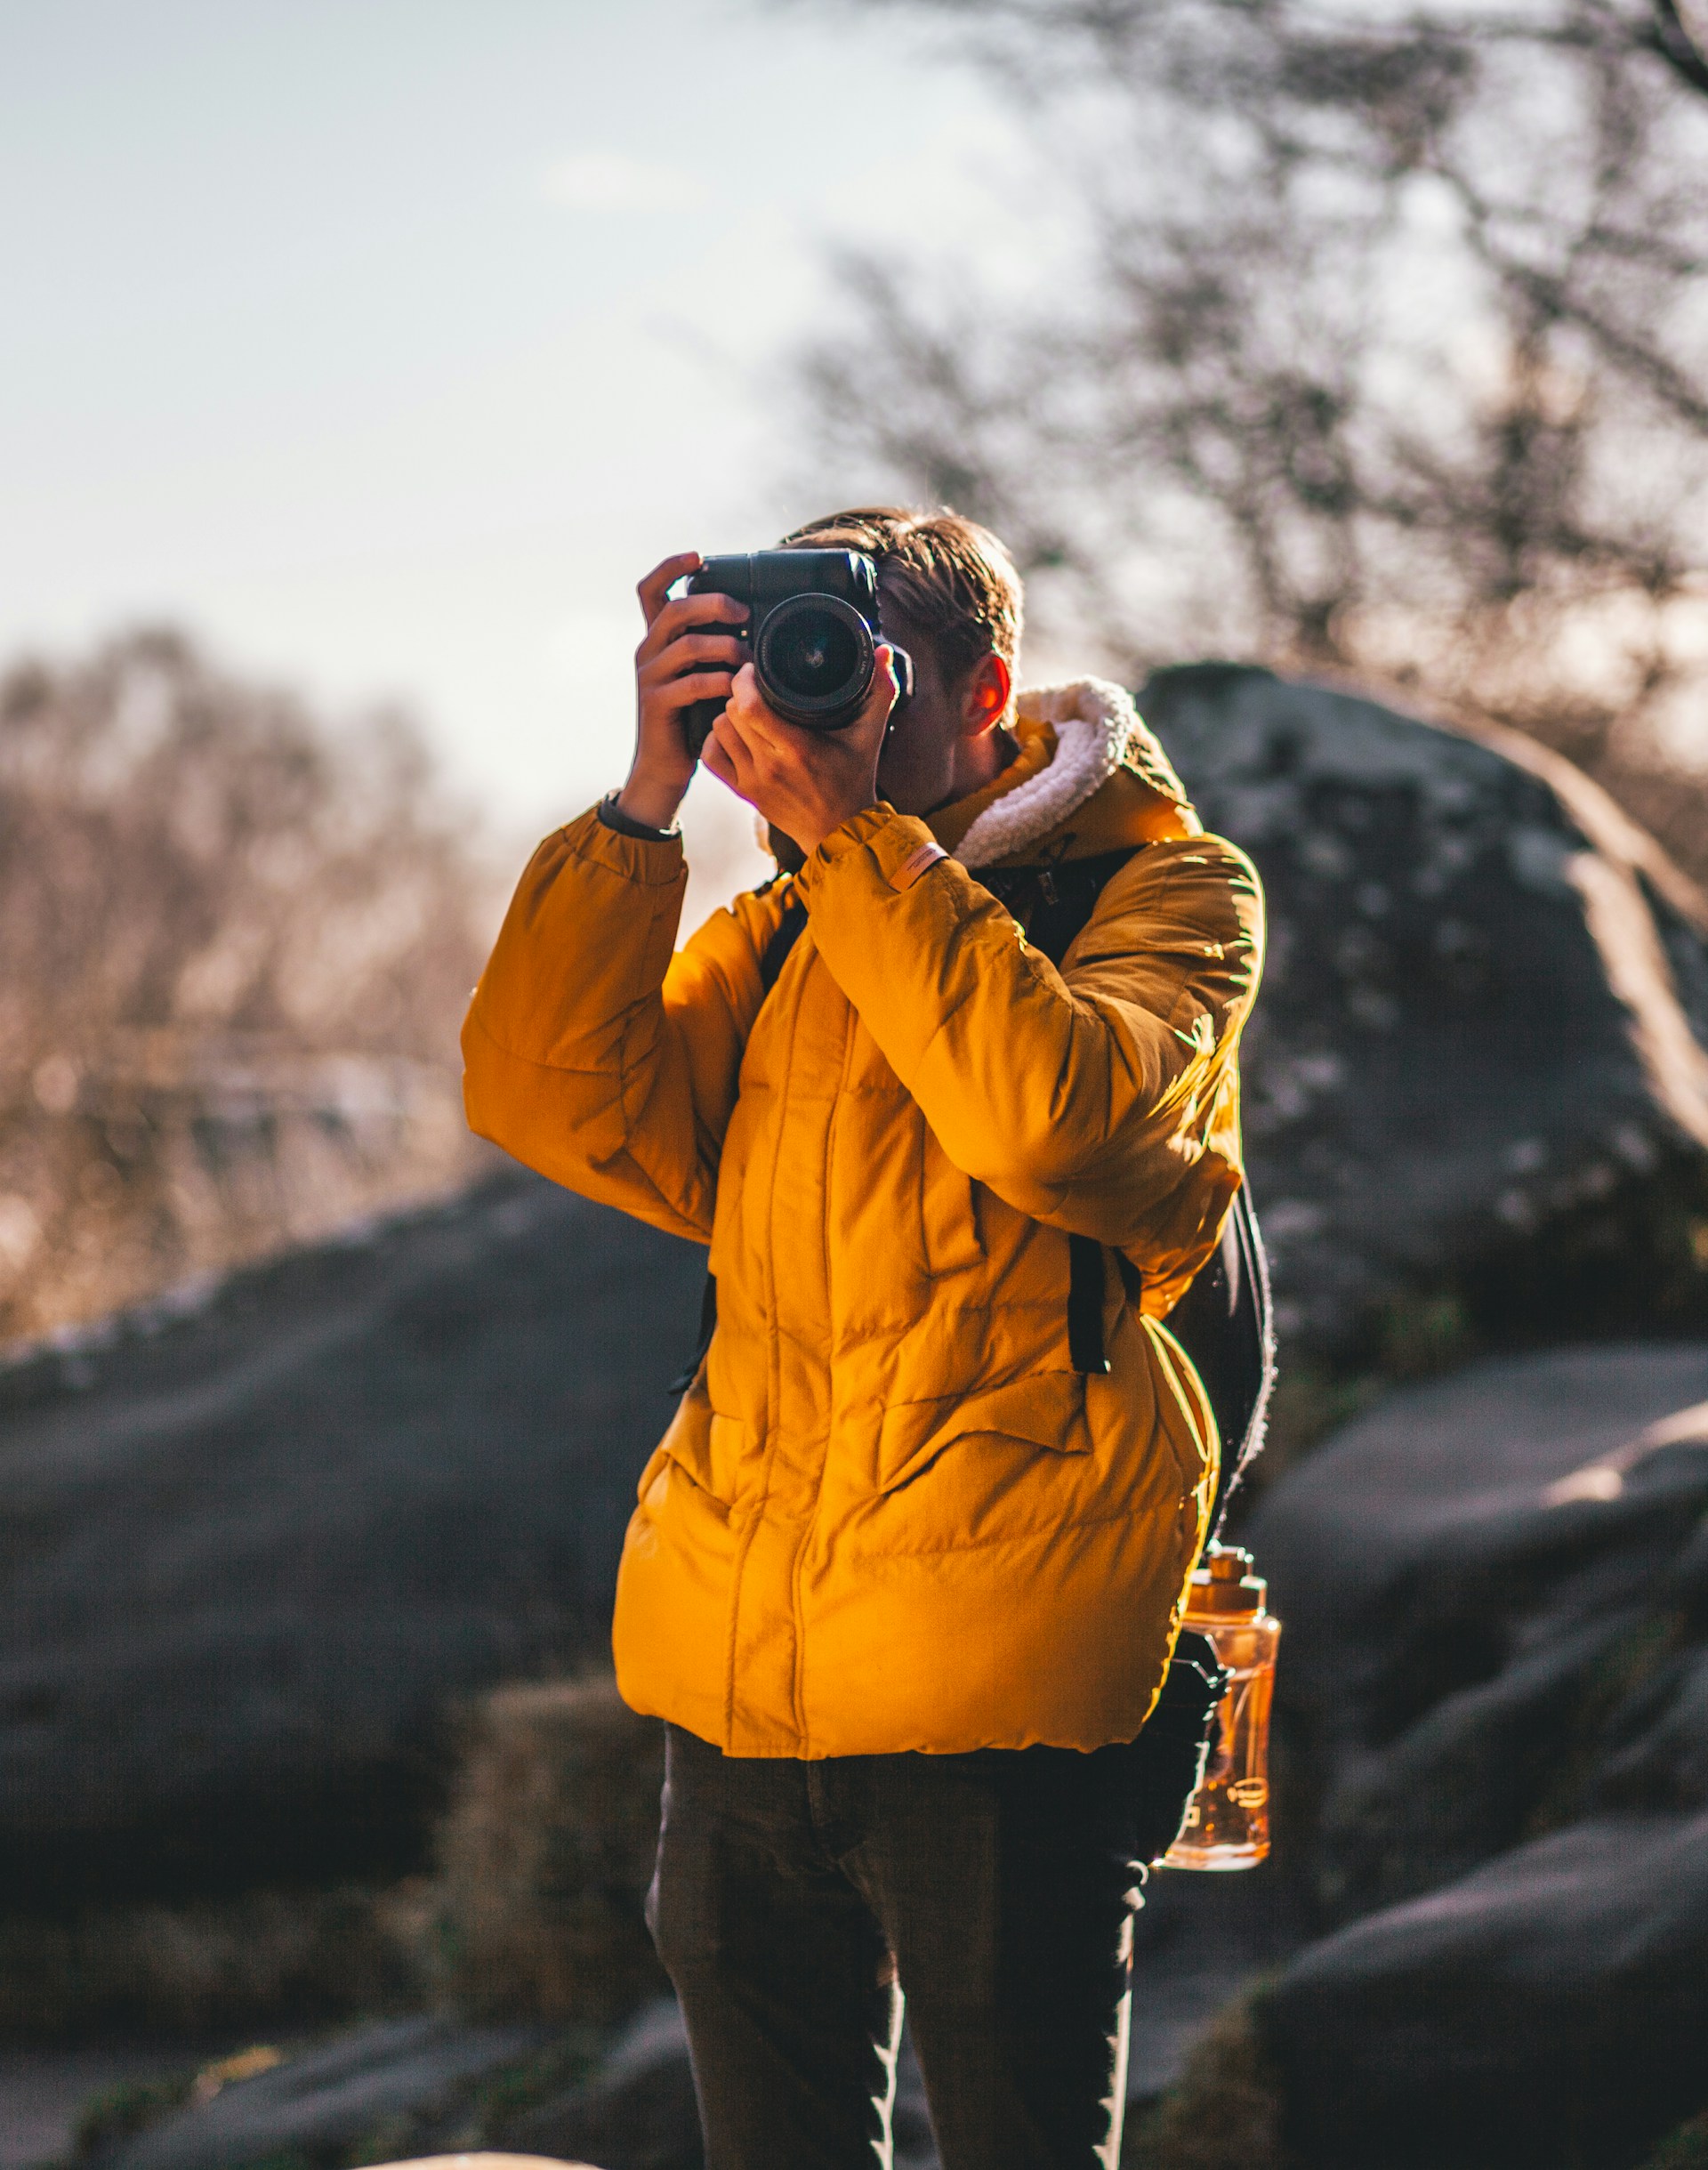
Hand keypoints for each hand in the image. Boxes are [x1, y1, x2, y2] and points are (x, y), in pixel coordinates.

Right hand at [617, 552, 749, 830]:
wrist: (664, 768)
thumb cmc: (690, 719)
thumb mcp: (700, 675)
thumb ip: (713, 649)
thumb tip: (753, 624)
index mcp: (657, 639)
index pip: (650, 589)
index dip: (671, 567)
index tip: (698, 557)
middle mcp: (648, 652)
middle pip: (674, 610)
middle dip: (713, 604)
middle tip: (743, 613)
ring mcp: (650, 678)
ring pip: (686, 645)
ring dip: (725, 647)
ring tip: (748, 659)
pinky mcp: (657, 704)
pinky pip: (691, 684)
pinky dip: (719, 682)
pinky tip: (736, 688)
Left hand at [700, 648, 899, 857]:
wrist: (840, 831)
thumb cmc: (854, 781)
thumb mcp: (870, 736)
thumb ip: (880, 691)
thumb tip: (882, 651)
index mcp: (797, 749)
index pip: (750, 706)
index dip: (745, 680)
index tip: (754, 670)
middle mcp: (770, 766)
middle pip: (732, 711)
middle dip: (739, 692)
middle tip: (753, 687)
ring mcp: (753, 781)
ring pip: (719, 730)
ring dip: (728, 714)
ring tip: (746, 709)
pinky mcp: (743, 792)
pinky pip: (710, 756)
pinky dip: (716, 739)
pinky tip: (733, 734)